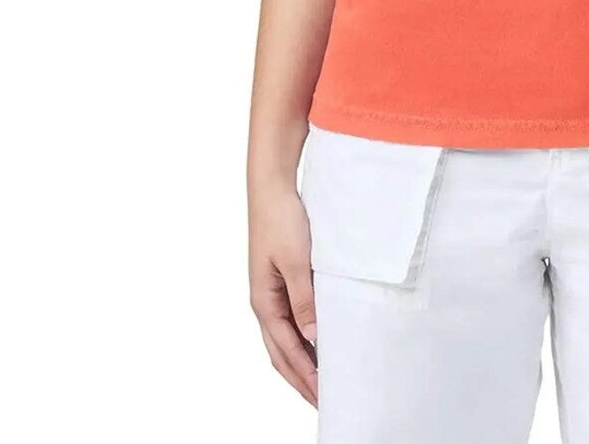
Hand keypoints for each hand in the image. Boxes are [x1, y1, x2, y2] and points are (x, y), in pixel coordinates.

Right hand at [249, 180, 318, 405]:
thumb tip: (313, 336)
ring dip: (301, 361)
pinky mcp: (280, 281)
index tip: (323, 396)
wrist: (272, 187)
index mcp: (264, 302)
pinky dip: (302, 338)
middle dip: (301, 379)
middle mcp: (265, 302)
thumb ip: (304, 299)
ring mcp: (271, 293)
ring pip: (285, 339)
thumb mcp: (296, 261)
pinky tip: (318, 341)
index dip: (305, 376)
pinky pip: (290, 319)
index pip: (286, 351)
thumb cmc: (281, 220)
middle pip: (281, 353)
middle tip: (323, 400)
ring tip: (322, 379)